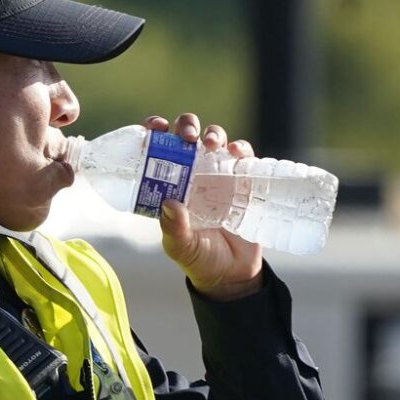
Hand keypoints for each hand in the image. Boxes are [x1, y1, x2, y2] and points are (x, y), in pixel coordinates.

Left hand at [145, 114, 263, 301]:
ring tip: (210, 144)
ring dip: (213, 133)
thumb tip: (169, 204)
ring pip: (215, 139)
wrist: (232, 274)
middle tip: (186, 137)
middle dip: (186, 125)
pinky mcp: (244, 181)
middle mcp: (193, 173)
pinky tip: (236, 153)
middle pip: (188, 135)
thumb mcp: (180, 247)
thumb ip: (173, 229)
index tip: (156, 128)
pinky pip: (244, 156)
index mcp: (170, 183)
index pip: (159, 148)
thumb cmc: (199, 259)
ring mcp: (219, 174)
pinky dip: (241, 148)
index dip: (155, 131)